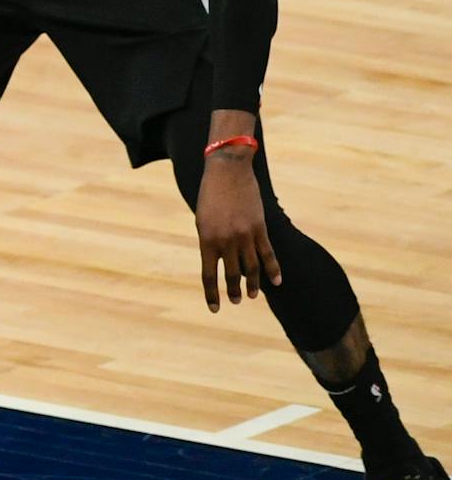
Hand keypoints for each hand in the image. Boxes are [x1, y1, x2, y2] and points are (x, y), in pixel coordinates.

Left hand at [195, 153, 281, 311]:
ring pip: (252, 268)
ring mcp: (245, 235)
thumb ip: (210, 242)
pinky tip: (276, 282)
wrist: (227, 171)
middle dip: (233, 291)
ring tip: (251, 296)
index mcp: (207, 239)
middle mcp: (226, 240)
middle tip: (235, 301)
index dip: (212, 293)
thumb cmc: (210, 196)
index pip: (209, 275)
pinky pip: (268, 253)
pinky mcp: (260, 228)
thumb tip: (219, 262)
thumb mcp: (202, 220)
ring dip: (252, 284)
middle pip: (232, 274)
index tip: (214, 308)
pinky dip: (273, 269)